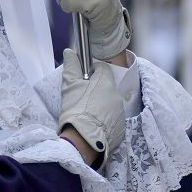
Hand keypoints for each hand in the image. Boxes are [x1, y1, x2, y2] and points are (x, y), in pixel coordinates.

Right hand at [58, 49, 125, 168]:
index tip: (84, 81)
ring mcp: (121, 112)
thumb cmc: (75, 109)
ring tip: (88, 115)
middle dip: (97, 91)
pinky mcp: (121, 127)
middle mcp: (117, 95)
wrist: (83, 139)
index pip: (103, 69)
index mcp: (106, 82)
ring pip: (110, 103)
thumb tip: (70, 52)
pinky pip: (113, 119)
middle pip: (107, 87)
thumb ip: (72, 67)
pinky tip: (95, 125)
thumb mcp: (70, 86)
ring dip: (102, 106)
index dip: (92, 73)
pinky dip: (105, 120)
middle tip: (83, 100)